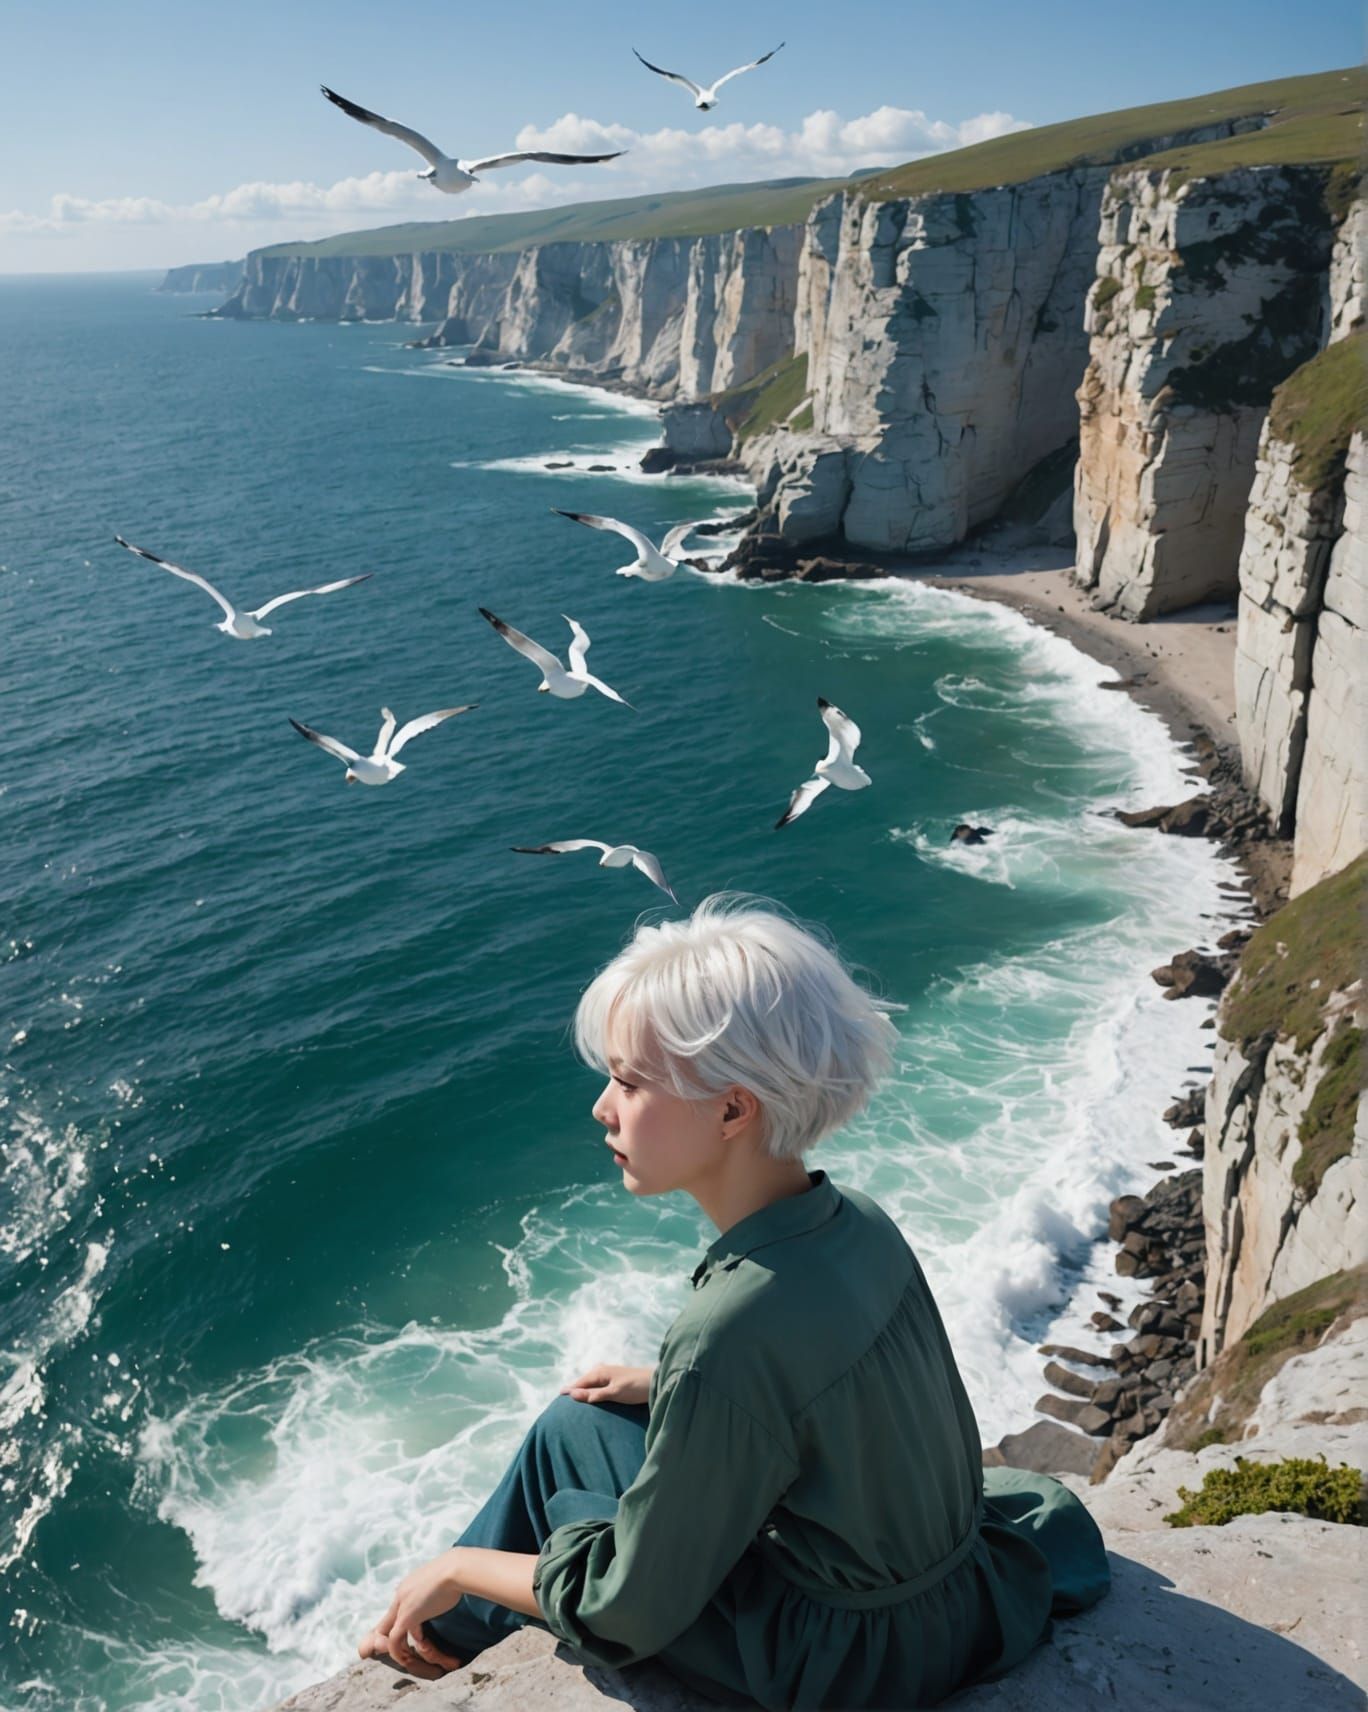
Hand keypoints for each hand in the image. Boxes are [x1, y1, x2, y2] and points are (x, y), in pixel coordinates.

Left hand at [358, 1549, 466, 1676]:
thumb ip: (436, 1591)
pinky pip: (394, 1640)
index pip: (397, 1609)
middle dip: (389, 1638)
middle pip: (386, 1622)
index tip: (416, 1635)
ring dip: (396, 1648)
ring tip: (408, 1658)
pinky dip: (398, 1651)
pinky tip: (407, 1657)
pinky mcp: (406, 1617)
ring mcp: (401, 1605)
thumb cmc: (456, 1573)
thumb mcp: (442, 1581)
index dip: (403, 1624)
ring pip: (387, 1632)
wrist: (455, 1569)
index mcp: (408, 1585)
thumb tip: (447, 1594)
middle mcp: (400, 1595)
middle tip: (403, 1652)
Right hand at [560, 1362, 653, 1405]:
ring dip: (583, 1390)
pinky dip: (592, 1390)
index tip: (558, 1396)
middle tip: (561, 1398)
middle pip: (584, 1382)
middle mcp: (602, 1371)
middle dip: (574, 1389)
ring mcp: (609, 1375)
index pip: (579, 1383)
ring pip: (591, 1383)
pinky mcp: (615, 1380)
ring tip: (574, 1399)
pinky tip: (591, 1396)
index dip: (569, 1390)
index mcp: (599, 1372)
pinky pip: (598, 1385)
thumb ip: (594, 1394)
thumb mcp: (613, 1393)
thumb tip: (572, 1394)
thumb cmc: (635, 1387)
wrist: (656, 1383)